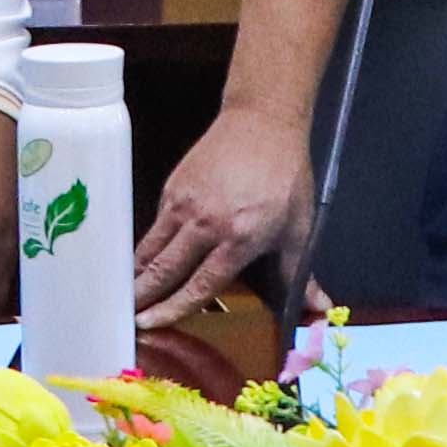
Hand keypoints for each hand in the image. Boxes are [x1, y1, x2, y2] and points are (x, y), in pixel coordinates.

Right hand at [131, 109, 312, 324]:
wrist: (262, 122)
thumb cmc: (285, 176)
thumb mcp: (299, 227)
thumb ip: (302, 274)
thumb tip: (321, 307)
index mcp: (238, 238)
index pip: (199, 285)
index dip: (173, 309)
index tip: (152, 324)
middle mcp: (206, 224)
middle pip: (165, 271)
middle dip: (143, 298)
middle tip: (126, 318)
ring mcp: (184, 204)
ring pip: (151, 249)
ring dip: (136, 275)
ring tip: (124, 295)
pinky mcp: (173, 188)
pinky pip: (154, 226)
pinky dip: (146, 247)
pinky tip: (142, 262)